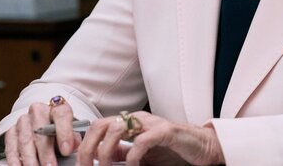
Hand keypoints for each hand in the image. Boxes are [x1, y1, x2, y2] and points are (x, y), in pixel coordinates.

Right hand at [4, 96, 80, 165]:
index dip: (64, 133)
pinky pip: (11, 148)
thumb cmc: (60, 129)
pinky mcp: (11, 132)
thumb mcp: (70, 130)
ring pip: (25, 141)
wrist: (43, 125)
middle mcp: (37, 111)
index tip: (67, 150)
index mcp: (56, 107)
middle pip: (40, 131)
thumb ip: (73, 137)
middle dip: (45, 152)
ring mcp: (22, 122)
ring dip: (30, 159)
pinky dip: (15, 161)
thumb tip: (73, 146)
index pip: (61, 114)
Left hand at [76, 111, 223, 165]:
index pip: (97, 127)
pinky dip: (133, 155)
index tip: (80, 164)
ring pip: (118, 128)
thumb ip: (121, 153)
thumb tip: (100, 157)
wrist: (202, 149)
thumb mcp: (140, 154)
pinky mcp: (167, 131)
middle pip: (101, 125)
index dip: (84, 145)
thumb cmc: (173, 152)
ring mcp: (152, 123)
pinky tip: (133, 165)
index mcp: (130, 124)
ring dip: (106, 151)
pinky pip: (143, 140)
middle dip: (88, 148)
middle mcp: (138, 120)